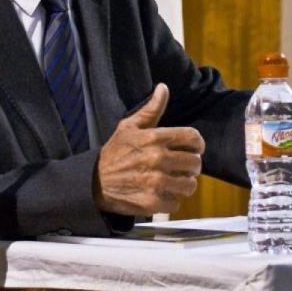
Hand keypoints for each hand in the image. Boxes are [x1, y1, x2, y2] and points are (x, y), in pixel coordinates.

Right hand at [94, 83, 204, 214]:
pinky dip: (170, 200)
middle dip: (191, 165)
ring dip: (184, 184)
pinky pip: (176, 203)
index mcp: (155, 138)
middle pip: (195, 163)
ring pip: (189, 185)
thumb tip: (164, 87)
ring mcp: (156, 182)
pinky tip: (161, 194)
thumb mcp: (129, 126)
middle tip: (182, 167)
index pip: (193, 138)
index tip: (193, 149)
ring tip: (174, 182)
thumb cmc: (114, 152)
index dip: (197, 144)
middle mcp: (158, 159)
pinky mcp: (152, 202)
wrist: (93, 182)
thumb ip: (151, 109)